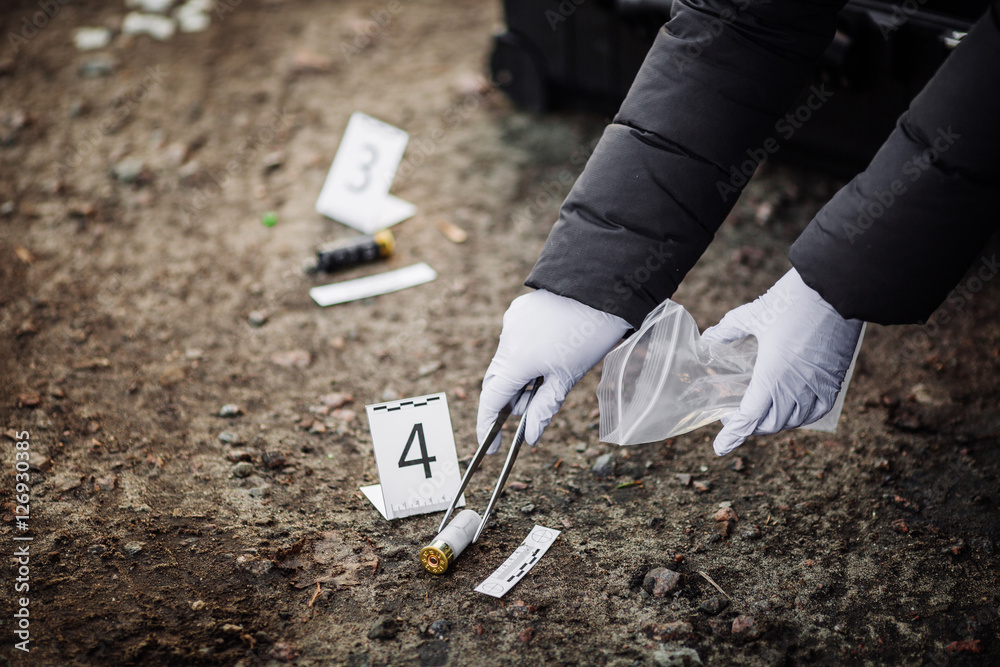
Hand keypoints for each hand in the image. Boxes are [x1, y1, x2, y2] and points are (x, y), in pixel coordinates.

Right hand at [478, 290, 629, 452]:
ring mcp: (510, 323)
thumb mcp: (567, 378)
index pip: (491, 401)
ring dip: (520, 377)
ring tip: (549, 376)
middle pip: (497, 381)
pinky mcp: (518, 311)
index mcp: (516, 360)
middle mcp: (506, 340)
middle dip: (511, 401)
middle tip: (531, 410)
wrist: (600, 288)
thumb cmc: (588, 336)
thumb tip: (529, 437)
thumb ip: (543, 409)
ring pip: (506, 361)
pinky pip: (514, 340)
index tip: (490, 447)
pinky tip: (550, 350)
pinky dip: (525, 353)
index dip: (487, 428)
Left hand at [701, 268, 862, 455]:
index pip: (749, 418)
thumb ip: (728, 330)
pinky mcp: (835, 379)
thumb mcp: (753, 314)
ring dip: (773, 422)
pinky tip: (791, 410)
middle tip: (734, 416)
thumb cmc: (793, 301)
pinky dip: (800, 416)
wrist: (838, 289)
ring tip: (759, 413)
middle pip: (769, 424)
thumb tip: (709, 339)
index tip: (720, 447)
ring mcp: (818, 386)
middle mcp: (796, 388)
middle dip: (749, 426)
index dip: (732, 435)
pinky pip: (816, 411)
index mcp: (772, 376)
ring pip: (792, 420)